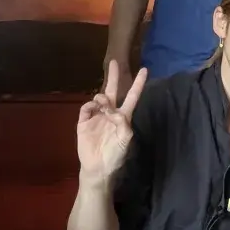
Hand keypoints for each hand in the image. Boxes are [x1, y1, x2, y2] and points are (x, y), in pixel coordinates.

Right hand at [77, 61, 146, 180]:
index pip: (132, 96)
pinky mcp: (84, 122)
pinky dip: (89, 106)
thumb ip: (123, 124)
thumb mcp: (125, 140)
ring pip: (99, 99)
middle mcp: (110, 113)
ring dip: (102, 98)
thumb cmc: (115, 155)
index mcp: (124, 116)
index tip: (144, 70)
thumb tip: (114, 111)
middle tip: (114, 61)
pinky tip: (93, 109)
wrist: (98, 168)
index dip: (138, 84)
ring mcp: (97, 116)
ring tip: (102, 104)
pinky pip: (86, 108)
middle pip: (112, 91)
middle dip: (114, 76)